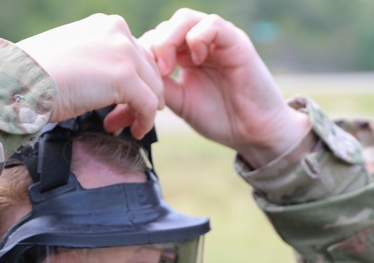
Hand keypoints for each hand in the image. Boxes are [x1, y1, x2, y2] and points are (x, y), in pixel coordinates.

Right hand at [17, 14, 164, 138]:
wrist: (18, 81)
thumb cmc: (32, 75)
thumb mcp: (69, 57)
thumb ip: (92, 62)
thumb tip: (100, 81)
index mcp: (103, 25)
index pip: (135, 53)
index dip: (133, 81)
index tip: (121, 102)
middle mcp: (117, 30)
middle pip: (148, 69)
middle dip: (142, 96)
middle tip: (125, 119)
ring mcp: (123, 52)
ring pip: (153, 87)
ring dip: (143, 111)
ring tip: (125, 127)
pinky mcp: (125, 77)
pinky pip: (149, 104)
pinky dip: (145, 121)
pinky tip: (134, 132)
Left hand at [141, 9, 309, 166]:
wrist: (252, 132)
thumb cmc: (219, 118)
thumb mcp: (178, 103)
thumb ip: (156, 91)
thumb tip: (121, 100)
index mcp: (184, 56)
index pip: (154, 39)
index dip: (141, 55)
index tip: (137, 80)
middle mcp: (199, 43)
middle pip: (166, 26)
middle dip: (152, 47)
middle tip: (151, 74)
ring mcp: (217, 40)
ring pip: (185, 18)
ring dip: (169, 39)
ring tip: (167, 67)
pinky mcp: (235, 42)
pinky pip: (212, 24)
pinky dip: (197, 38)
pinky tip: (194, 61)